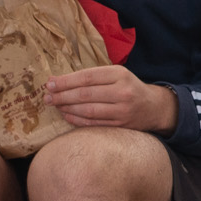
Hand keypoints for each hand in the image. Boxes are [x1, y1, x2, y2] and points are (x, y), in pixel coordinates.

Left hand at [46, 62, 175, 132]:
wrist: (153, 107)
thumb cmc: (128, 88)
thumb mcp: (116, 75)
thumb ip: (91, 77)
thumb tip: (57, 80)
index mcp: (120, 74)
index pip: (87, 77)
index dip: (66, 81)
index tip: (50, 84)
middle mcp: (122, 92)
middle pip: (86, 94)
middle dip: (62, 96)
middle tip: (47, 97)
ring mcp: (122, 111)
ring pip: (88, 110)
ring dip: (68, 108)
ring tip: (55, 106)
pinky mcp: (121, 126)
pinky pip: (94, 123)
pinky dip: (77, 120)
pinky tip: (66, 115)